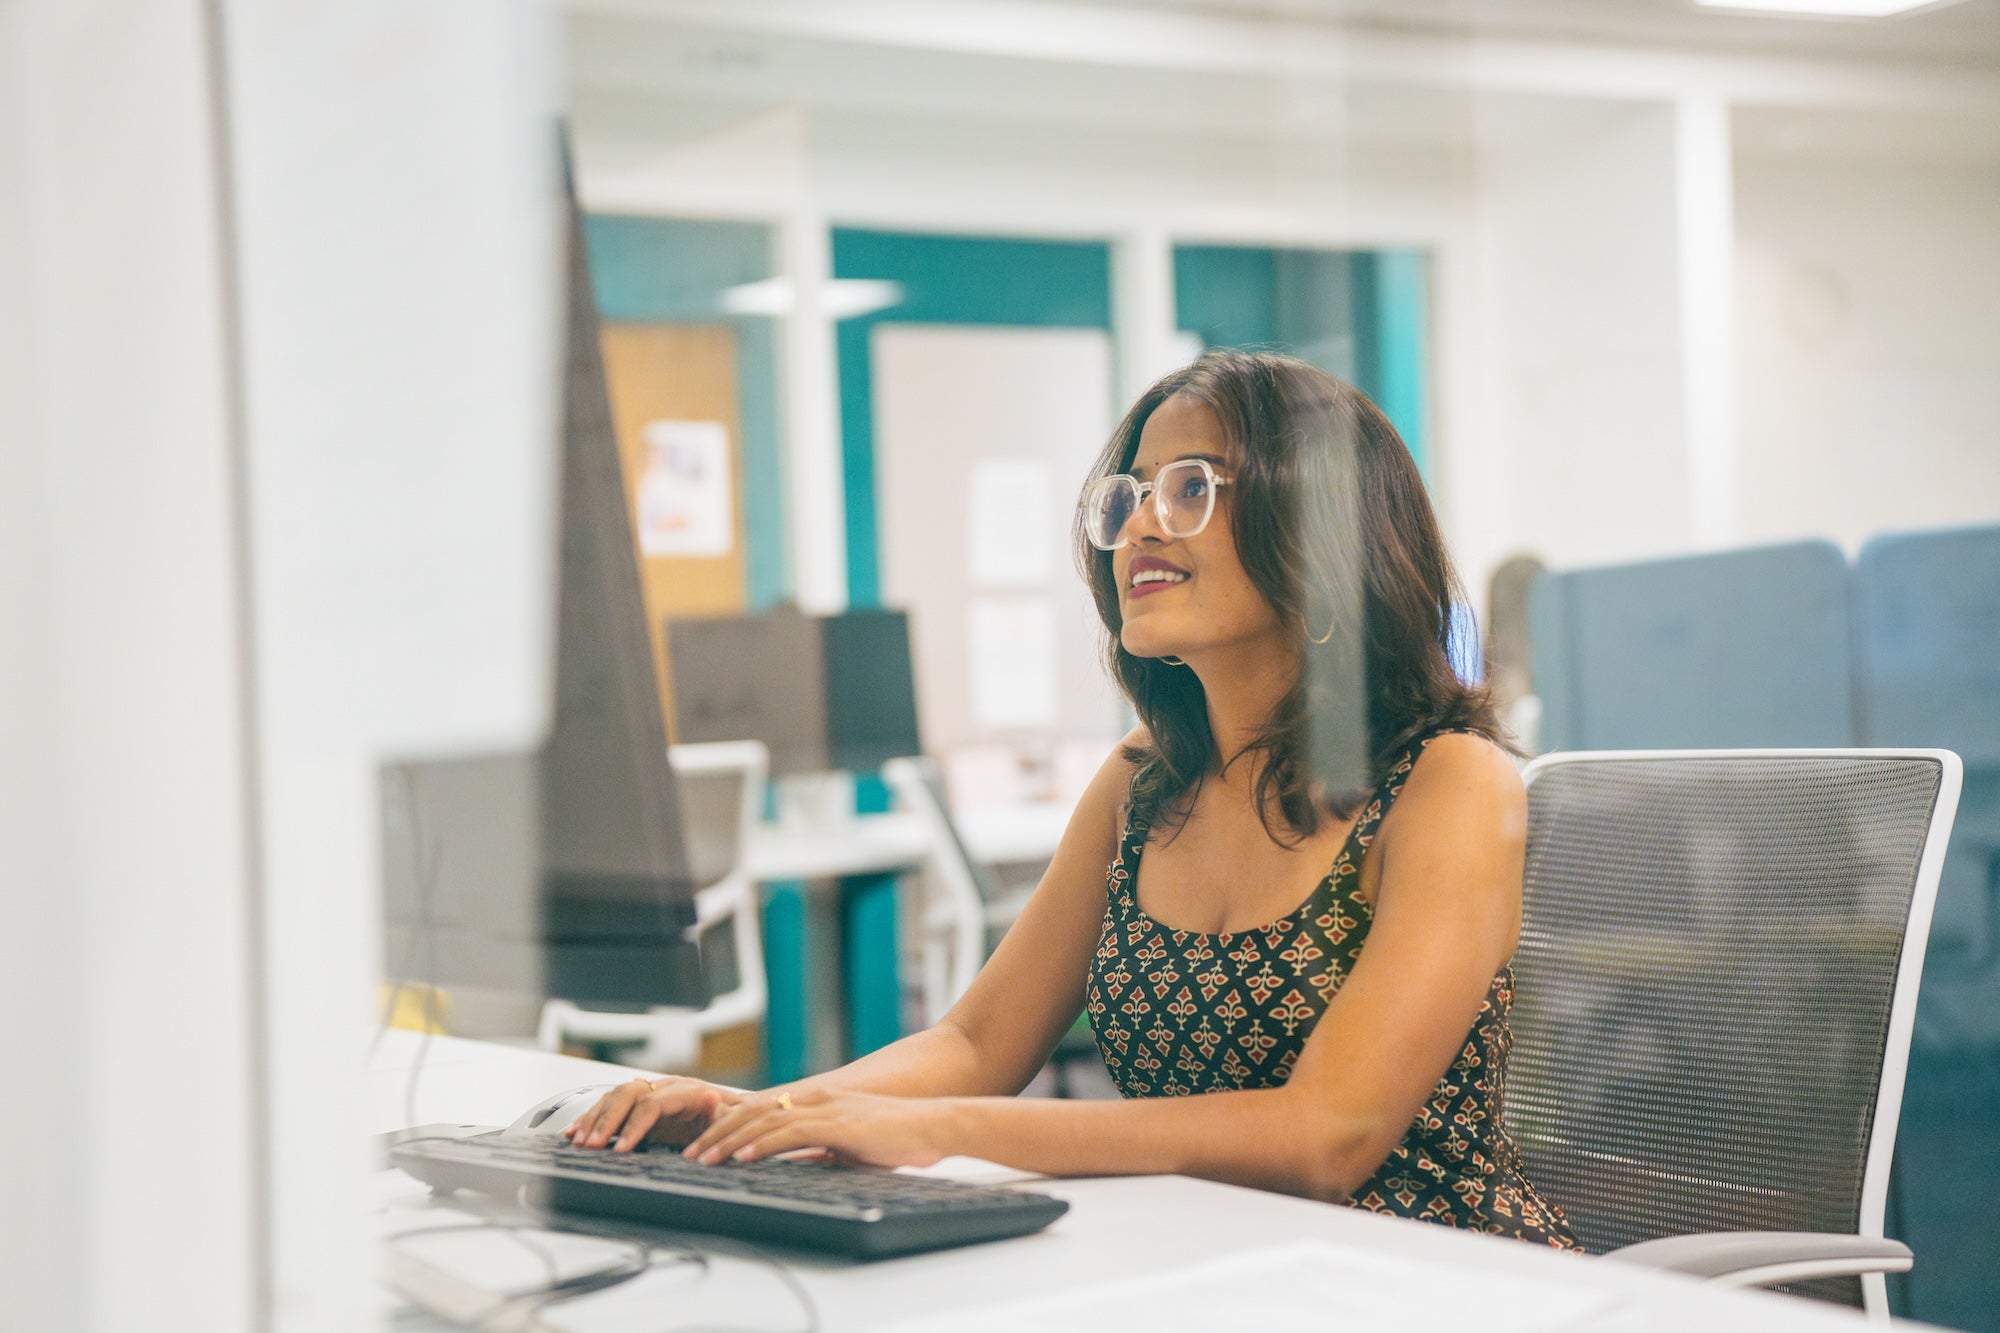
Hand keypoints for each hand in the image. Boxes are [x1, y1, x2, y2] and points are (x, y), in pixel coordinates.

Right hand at [562, 1076, 742, 1151]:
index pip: (651, 1104)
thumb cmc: (730, 1122)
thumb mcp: (729, 1122)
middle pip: (627, 1095)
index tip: (621, 1150)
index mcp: (685, 1091)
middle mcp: (664, 1086)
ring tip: (580, 1143)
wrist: (731, 1115)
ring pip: (614, 1097)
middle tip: (592, 1146)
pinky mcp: (639, 1103)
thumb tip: (711, 1100)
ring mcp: (650, 1091)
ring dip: (594, 1119)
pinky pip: (609, 1104)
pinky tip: (575, 1132)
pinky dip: (590, 1117)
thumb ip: (718, 1114)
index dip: (634, 1126)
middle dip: (606, 1121)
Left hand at [682, 1087, 951, 1169]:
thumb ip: (819, 1151)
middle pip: (754, 1113)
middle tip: (690, 1155)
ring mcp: (826, 1108)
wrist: (935, 1126)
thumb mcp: (849, 1147)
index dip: (728, 1128)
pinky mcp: (839, 1123)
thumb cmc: (899, 1138)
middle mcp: (816, 1098)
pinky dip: (764, 1144)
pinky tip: (744, 1157)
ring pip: (766, 1120)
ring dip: (731, 1141)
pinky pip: (792, 1133)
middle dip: (717, 1135)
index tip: (704, 1148)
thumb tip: (790, 1165)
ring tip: (705, 1159)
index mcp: (817, 1102)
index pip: (761, 1112)